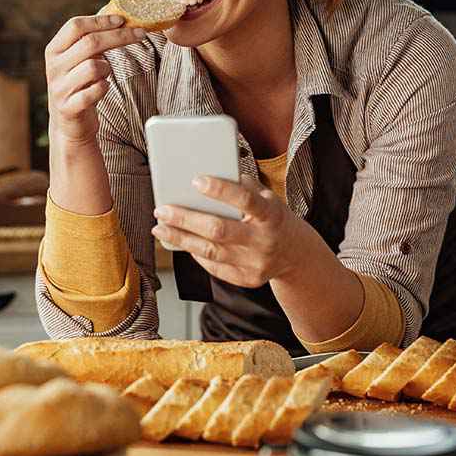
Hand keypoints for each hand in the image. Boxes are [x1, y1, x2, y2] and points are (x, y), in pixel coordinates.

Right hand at [45, 14, 144, 145]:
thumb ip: (92, 40)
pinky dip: (103, 88)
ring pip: (93, 67)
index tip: (122, 19)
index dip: (100, 21)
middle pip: (89, 43)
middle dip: (119, 36)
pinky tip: (102, 88)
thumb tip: (119, 17)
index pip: (75, 26)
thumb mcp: (79, 59)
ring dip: (107, 68)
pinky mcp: (69, 107)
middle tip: (140, 34)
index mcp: (54, 50)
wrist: (69, 123)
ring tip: (105, 73)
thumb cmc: (79, 84)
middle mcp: (53, 67)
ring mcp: (59, 88)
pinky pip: (94, 92)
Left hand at [152, 174, 308, 287]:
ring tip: (160, 227)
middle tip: (163, 209)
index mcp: (272, 215)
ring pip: (210, 251)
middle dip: (186, 219)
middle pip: (219, 230)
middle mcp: (264, 241)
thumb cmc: (273, 218)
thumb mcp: (267, 198)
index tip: (196, 180)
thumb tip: (207, 175)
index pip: (245, 200)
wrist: (296, 255)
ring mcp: (255, 264)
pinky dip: (195, 253)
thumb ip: (242, 188)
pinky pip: (214, 266)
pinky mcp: (246, 279)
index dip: (220, 190)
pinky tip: (181, 241)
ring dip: (181, 238)